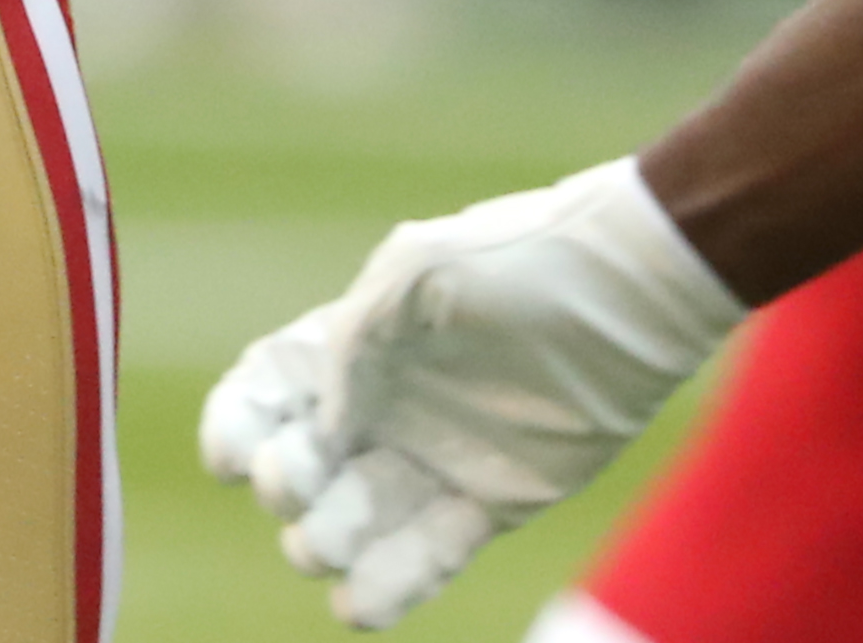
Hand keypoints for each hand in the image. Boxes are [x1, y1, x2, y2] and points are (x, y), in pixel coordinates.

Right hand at [200, 158, 743, 628]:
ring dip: (331, 543)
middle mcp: (383, 408)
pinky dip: (393, 583)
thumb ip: (357, 340)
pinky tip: (358, 604)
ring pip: (359, 522)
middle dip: (289, 487)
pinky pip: (428, 554)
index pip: (269, 394)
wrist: (629, 289)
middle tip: (298, 486)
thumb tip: (325, 426)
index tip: (233, 455)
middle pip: (304, 470)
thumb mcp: (420, 270)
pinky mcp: (490, 502)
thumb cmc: (518, 258)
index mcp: (353, 343)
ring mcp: (434, 458)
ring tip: (328, 551)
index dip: (239, 426)